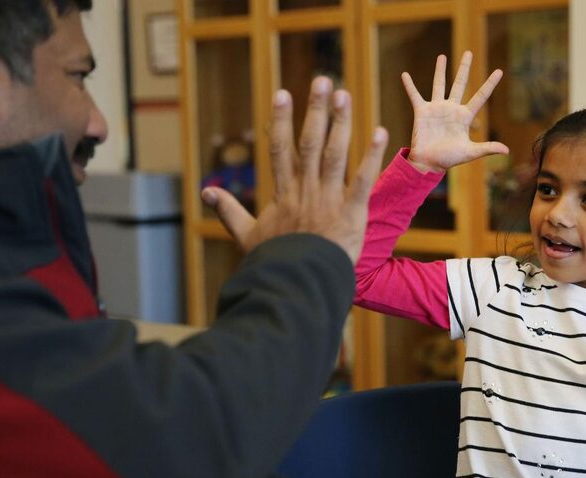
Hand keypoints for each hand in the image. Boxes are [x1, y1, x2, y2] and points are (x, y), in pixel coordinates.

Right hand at [202, 76, 388, 263]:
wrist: (298, 286)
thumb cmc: (275, 262)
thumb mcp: (247, 236)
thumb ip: (229, 211)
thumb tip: (206, 191)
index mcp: (283, 194)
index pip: (281, 150)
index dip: (281, 120)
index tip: (283, 93)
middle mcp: (305, 190)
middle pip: (309, 144)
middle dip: (315, 111)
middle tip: (323, 82)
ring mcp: (328, 200)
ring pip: (334, 155)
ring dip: (340, 124)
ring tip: (344, 96)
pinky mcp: (351, 214)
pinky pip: (362, 180)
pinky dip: (370, 156)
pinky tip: (379, 133)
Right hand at [403, 51, 507, 173]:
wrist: (428, 163)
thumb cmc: (449, 159)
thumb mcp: (470, 152)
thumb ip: (487, 148)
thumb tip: (507, 150)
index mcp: (464, 117)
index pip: (480, 97)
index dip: (490, 84)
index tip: (500, 71)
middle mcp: (451, 109)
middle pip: (460, 84)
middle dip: (464, 68)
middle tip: (468, 52)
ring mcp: (436, 109)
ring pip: (439, 85)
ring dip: (440, 70)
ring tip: (442, 56)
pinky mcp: (422, 112)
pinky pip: (415, 95)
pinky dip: (409, 86)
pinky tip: (404, 75)